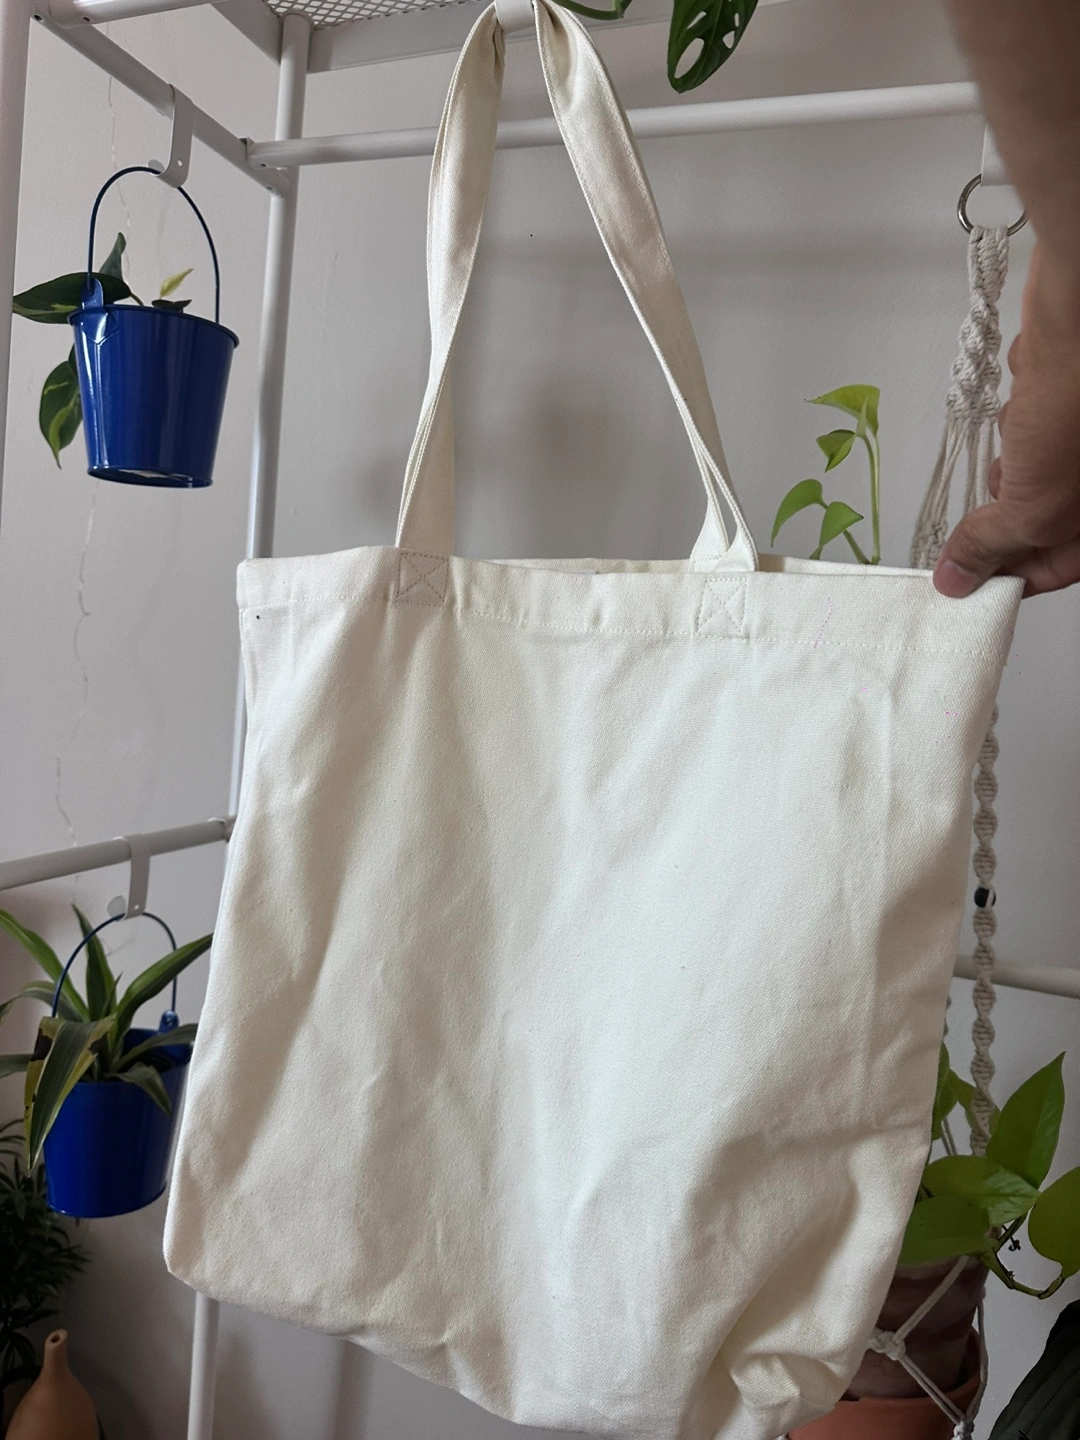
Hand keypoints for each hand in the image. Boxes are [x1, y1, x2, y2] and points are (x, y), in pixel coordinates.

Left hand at [934, 244, 1079, 597]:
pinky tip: (1031, 392)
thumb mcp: (1032, 504)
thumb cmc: (1072, 415)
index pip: (1057, 569)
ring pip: (1028, 470)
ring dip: (1014, 456)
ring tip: (1027, 433)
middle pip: (1039, 521)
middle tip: (998, 492)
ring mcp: (1077, 439)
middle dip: (1009, 508)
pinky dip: (1019, 414)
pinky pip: (1027, 424)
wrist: (1079, 323)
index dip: (1011, 577)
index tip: (965, 579)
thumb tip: (956, 583)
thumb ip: (993, 546)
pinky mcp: (1062, 400)